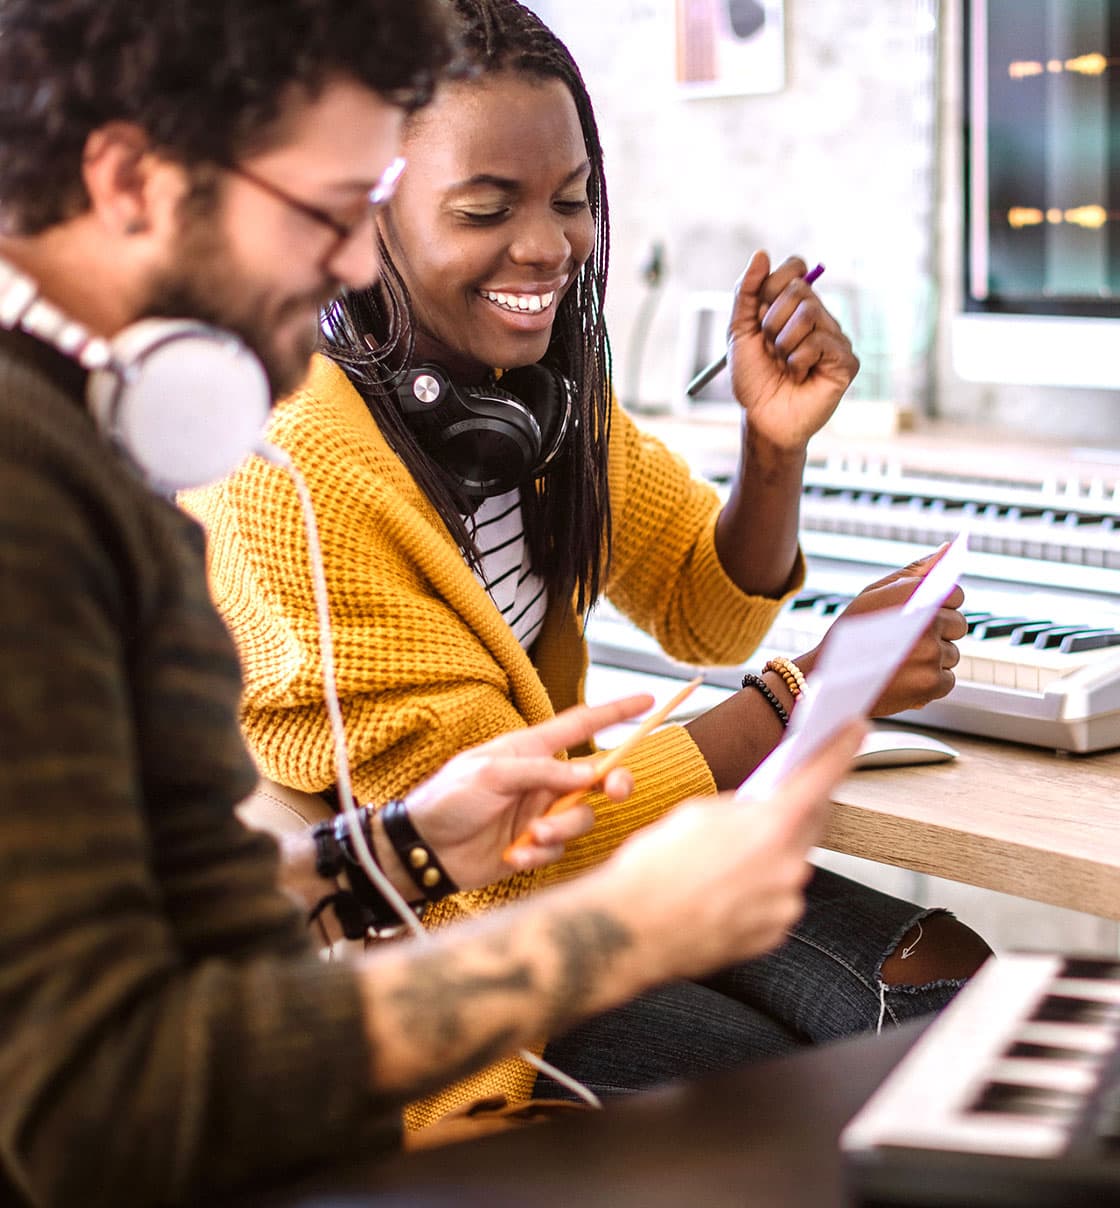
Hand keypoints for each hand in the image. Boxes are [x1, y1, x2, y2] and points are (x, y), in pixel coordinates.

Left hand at [402, 694, 652, 889]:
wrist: (421, 849)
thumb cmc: (447, 798)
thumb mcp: (491, 773)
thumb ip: (542, 772)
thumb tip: (590, 775)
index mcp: (531, 749)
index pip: (582, 725)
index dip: (616, 711)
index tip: (649, 700)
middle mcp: (542, 779)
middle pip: (598, 777)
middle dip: (613, 784)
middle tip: (613, 791)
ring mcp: (540, 813)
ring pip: (581, 818)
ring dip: (561, 828)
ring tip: (531, 835)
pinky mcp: (533, 845)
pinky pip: (558, 850)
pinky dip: (540, 853)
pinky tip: (513, 855)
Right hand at [607, 721, 866, 982]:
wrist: (629, 931)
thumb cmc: (653, 869)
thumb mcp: (695, 814)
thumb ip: (740, 806)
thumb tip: (755, 809)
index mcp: (771, 827)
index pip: (820, 777)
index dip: (841, 749)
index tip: (856, 728)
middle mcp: (789, 867)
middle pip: (811, 823)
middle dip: (796, 807)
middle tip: (770, 801)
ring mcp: (784, 905)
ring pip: (790, 864)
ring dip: (769, 853)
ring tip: (722, 859)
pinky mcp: (773, 934)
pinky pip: (777, 899)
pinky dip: (759, 889)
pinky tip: (722, 889)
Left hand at [725, 250, 858, 452]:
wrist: (762, 418)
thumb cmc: (753, 379)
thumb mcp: (739, 332)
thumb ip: (746, 293)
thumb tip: (761, 254)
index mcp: (795, 306)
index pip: (795, 268)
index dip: (772, 285)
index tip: (759, 316)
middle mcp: (819, 317)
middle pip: (799, 289)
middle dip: (772, 322)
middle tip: (771, 349)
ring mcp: (835, 337)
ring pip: (809, 313)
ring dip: (783, 344)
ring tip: (784, 365)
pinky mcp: (845, 360)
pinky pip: (819, 342)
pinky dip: (798, 361)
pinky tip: (800, 376)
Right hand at [800, 547, 965, 715]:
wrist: (825, 679)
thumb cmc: (849, 634)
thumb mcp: (874, 594)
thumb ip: (914, 571)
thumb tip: (948, 549)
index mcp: (913, 594)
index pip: (956, 594)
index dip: (941, 604)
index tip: (923, 614)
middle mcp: (927, 623)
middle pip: (958, 625)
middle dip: (938, 633)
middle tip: (906, 642)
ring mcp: (931, 656)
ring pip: (952, 654)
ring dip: (932, 660)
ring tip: (899, 662)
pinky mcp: (932, 684)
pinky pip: (947, 680)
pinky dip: (929, 683)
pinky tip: (904, 679)